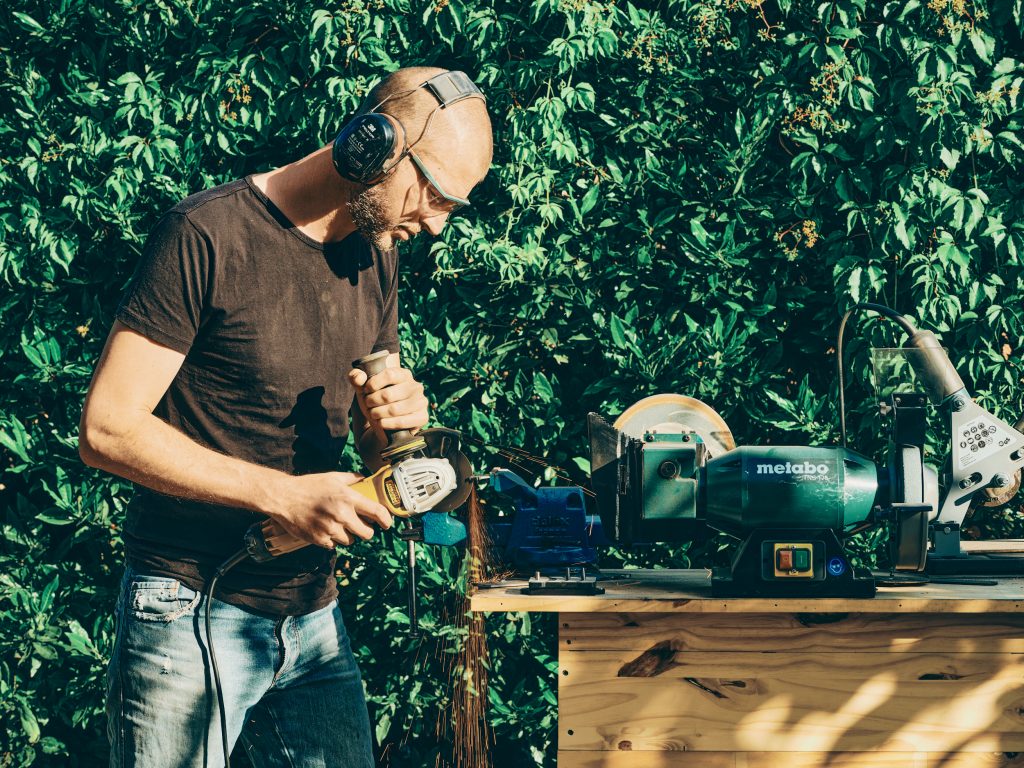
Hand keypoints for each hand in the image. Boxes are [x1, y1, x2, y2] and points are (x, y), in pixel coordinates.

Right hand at [273, 472, 392, 547]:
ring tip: (338, 525)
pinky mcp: (319, 539)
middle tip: (361, 526)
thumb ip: (351, 478)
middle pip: (367, 533)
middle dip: (366, 530)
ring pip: (350, 540)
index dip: (386, 520)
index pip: (376, 512)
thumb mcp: (332, 477)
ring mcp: (330, 529)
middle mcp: (341, 515)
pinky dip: (332, 540)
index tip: (387, 523)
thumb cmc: (308, 486)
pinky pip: (334, 545)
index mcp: (347, 498)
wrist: (284, 498)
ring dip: (348, 535)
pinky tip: (326, 529)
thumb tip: (363, 478)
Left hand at [348, 353, 429, 436]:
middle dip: (372, 402)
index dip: (373, 383)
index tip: (366, 390)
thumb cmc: (375, 402)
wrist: (384, 424)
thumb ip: (357, 378)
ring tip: (373, 414)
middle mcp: (415, 386)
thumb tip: (359, 377)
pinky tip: (381, 422)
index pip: (389, 374)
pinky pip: (402, 421)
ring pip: (394, 409)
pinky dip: (387, 423)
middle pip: (388, 394)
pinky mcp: (422, 417)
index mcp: (404, 374)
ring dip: (377, 413)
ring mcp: (421, 402)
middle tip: (368, 405)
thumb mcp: (364, 389)